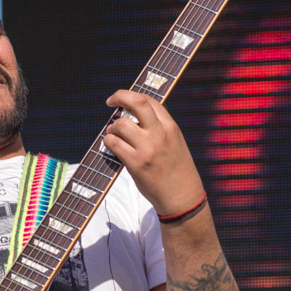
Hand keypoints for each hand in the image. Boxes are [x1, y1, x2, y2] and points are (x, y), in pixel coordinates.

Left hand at [103, 89, 204, 214]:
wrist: (182, 195)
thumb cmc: (175, 168)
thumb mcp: (175, 141)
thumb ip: (159, 126)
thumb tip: (133, 112)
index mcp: (171, 127)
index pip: (149, 100)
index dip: (131, 95)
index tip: (120, 99)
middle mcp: (160, 134)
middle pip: (137, 102)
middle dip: (120, 96)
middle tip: (110, 101)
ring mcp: (147, 148)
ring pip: (120, 124)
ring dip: (112, 127)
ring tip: (113, 134)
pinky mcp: (136, 163)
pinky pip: (113, 144)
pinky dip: (108, 142)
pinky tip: (112, 146)